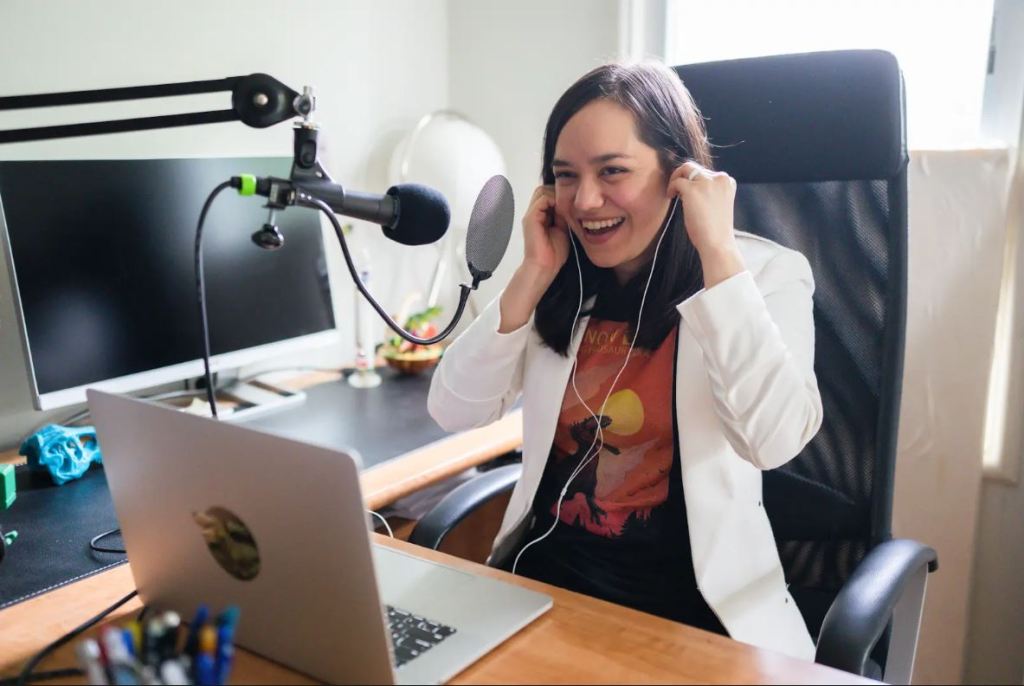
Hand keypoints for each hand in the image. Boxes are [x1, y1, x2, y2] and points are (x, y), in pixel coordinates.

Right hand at [521, 185, 570, 279]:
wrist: (545, 266)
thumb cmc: (554, 254)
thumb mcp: (563, 230)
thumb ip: (564, 217)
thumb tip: (572, 205)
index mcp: (541, 216)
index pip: (549, 195)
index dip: (560, 195)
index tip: (573, 202)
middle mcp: (534, 213)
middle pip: (544, 190)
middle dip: (558, 193)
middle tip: (570, 202)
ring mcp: (531, 215)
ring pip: (543, 191)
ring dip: (556, 196)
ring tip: (566, 207)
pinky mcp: (531, 217)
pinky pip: (542, 199)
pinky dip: (554, 200)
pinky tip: (562, 210)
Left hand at [668, 161, 744, 287]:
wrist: (717, 243)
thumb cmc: (716, 230)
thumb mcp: (718, 204)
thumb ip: (709, 192)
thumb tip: (690, 187)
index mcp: (728, 182)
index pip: (707, 173)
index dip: (695, 181)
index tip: (689, 192)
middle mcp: (719, 178)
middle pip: (696, 168)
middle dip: (685, 176)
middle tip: (677, 190)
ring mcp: (706, 182)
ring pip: (686, 168)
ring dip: (676, 177)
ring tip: (672, 191)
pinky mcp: (693, 189)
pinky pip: (677, 181)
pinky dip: (671, 187)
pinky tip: (671, 197)